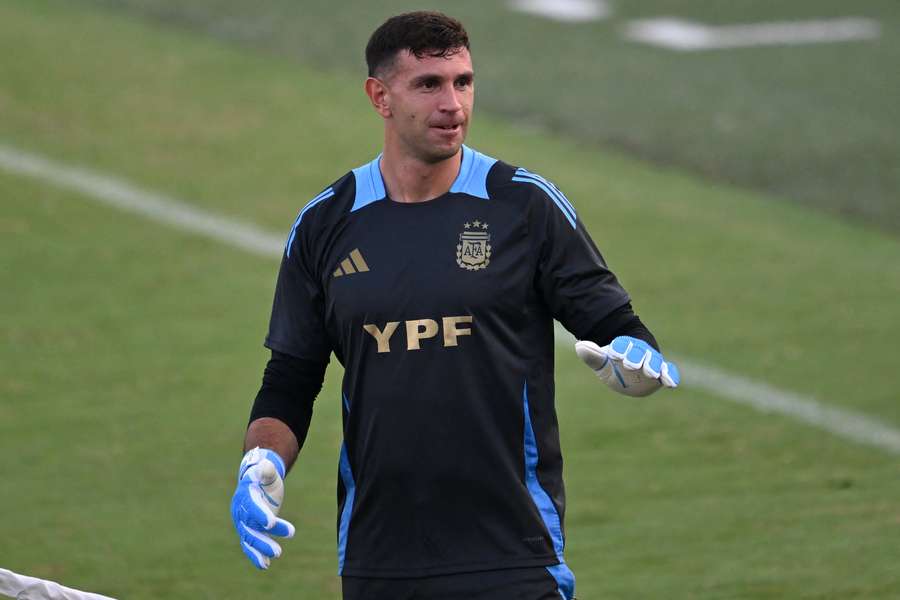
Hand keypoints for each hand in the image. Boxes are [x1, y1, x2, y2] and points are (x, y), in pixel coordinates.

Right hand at [231, 447, 295, 568]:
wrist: (256, 481)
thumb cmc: (265, 475)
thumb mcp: (268, 471)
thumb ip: (267, 470)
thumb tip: (265, 466)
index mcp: (246, 495)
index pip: (252, 506)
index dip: (261, 514)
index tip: (271, 524)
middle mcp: (241, 511)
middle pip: (250, 528)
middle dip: (263, 540)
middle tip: (278, 551)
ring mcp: (243, 522)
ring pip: (249, 539)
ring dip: (261, 550)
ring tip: (275, 557)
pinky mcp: (248, 530)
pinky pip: (249, 544)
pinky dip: (256, 555)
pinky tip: (265, 565)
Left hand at [575, 336, 679, 396]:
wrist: (629, 372)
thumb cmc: (614, 366)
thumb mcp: (602, 362)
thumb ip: (593, 355)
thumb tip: (579, 346)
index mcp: (624, 347)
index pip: (622, 344)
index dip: (619, 348)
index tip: (613, 354)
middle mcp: (639, 352)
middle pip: (639, 351)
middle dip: (636, 357)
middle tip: (630, 364)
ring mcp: (651, 362)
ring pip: (654, 360)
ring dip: (652, 366)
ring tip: (651, 373)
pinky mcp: (660, 373)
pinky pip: (667, 372)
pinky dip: (670, 376)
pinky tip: (670, 384)